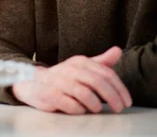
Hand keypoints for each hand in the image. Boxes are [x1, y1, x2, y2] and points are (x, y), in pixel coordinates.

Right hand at [12, 46, 131, 114]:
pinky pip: (70, 104)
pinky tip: (80, 110)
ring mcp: (59, 81)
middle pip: (97, 82)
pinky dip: (79, 110)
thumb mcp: (83, 67)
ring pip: (84, 93)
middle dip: (112, 97)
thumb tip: (118, 51)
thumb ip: (101, 62)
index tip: (126, 101)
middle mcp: (70, 69)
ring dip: (95, 104)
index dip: (119, 88)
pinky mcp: (50, 94)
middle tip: (118, 108)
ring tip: (97, 109)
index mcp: (80, 62)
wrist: (34, 83)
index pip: (105, 73)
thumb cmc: (63, 78)